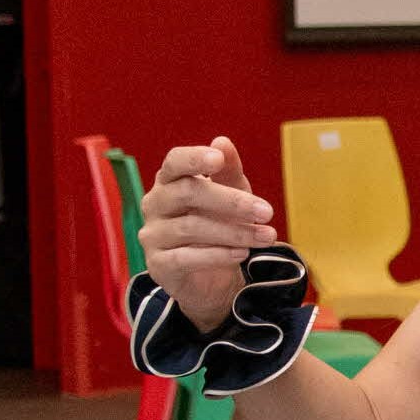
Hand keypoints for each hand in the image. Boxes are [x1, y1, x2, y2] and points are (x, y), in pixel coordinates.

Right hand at [137, 136, 276, 331]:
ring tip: (266, 237)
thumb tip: (223, 142)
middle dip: (231, 201)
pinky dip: (218, 255)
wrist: (211, 278)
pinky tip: (242, 254)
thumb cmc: (218, 224)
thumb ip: (228, 170)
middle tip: (266, 212)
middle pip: (188, 193)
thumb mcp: (231, 194)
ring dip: (234, 232)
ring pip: (191, 227)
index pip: (175, 162)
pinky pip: (186, 258)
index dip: (195, 158)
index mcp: (169, 180)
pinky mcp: (157, 265)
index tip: (219, 159)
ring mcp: (152, 235)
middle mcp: (154, 204)